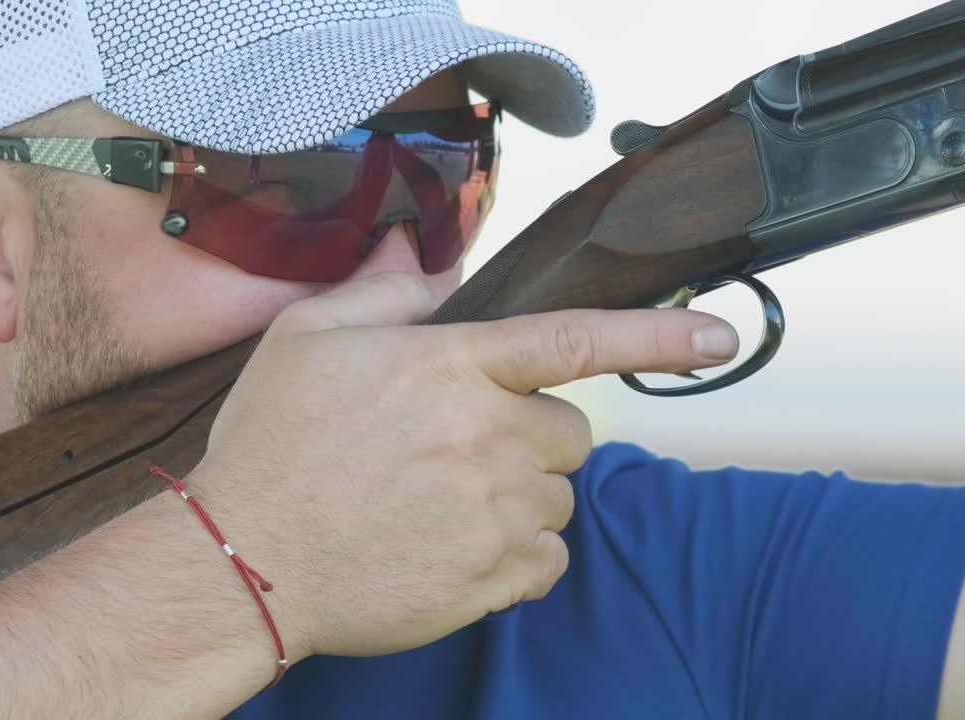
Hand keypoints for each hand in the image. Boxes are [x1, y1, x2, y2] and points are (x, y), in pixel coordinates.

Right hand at [186, 271, 738, 659]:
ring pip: (558, 495)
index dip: (657, 337)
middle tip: (459, 447)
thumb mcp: (306, 341)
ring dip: (518, 493)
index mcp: (451, 367)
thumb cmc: (270, 446)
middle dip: (531, 433)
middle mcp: (486, 436)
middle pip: (571, 430)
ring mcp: (495, 512)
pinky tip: (455, 544)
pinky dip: (519, 552)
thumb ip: (381, 293)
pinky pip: (549, 558)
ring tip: (438, 501)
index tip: (721, 340)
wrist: (242, 562)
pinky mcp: (492, 577)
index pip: (576, 339)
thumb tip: (426, 254)